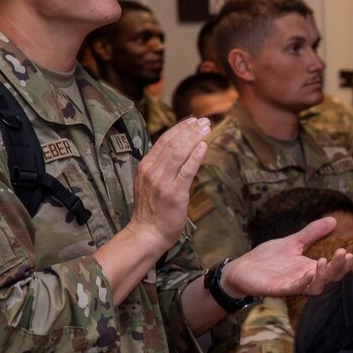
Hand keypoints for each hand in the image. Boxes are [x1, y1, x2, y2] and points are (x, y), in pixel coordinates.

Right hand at [128, 116, 211, 249]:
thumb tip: (178, 153)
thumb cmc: (152, 210)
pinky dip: (196, 156)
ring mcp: (162, 181)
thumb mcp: (150, 183)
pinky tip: (204, 145)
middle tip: (204, 120)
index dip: (179, 128)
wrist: (146, 232)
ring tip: (207, 128)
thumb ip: (160, 168)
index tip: (192, 120)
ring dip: (194, 138)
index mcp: (145, 166)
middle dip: (189, 130)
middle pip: (172, 143)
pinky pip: (186, 170)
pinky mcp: (174, 193)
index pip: (163, 141)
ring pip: (179, 153)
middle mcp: (152, 171)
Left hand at [222, 217, 352, 298]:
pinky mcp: (278, 289)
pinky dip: (304, 282)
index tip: (349, 252)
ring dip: (323, 276)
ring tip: (325, 261)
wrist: (241, 269)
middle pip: (328, 279)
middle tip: (343, 254)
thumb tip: (333, 220)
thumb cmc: (267, 258)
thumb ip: (312, 233)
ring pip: (315, 287)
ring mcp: (292, 285)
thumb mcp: (293, 242)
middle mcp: (304, 279)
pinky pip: (294, 289)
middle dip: (338, 268)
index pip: (333, 270)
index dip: (342, 264)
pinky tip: (309, 272)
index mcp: (310, 269)